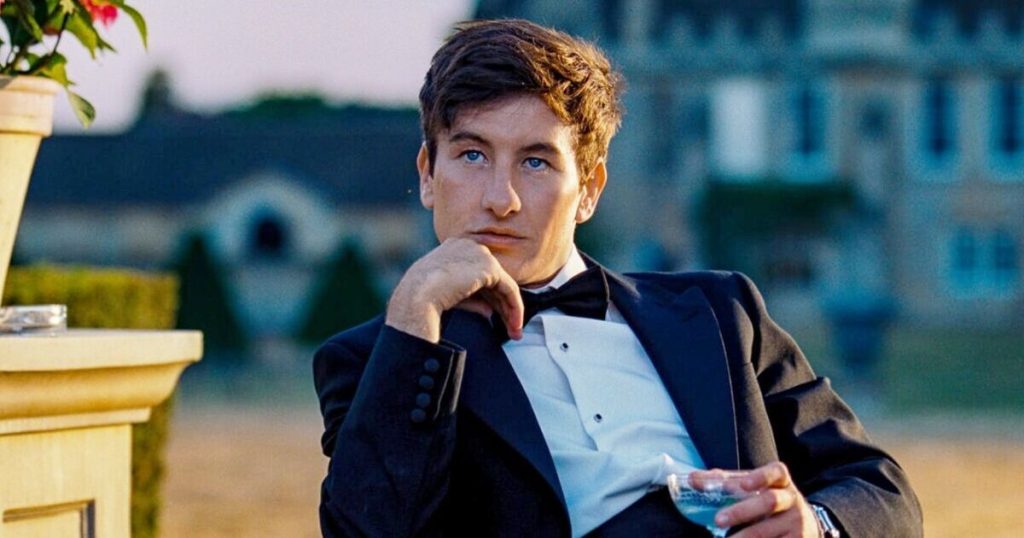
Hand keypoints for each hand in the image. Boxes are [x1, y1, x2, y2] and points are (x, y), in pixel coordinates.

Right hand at [386, 238, 523, 342]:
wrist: (417, 296)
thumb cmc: (424, 298)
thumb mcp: (450, 297)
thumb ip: (472, 300)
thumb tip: (489, 311)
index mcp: (454, 249)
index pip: (478, 273)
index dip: (488, 297)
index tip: (493, 316)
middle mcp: (469, 246)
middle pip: (492, 279)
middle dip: (502, 305)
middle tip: (510, 328)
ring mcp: (480, 253)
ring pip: (503, 284)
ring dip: (511, 310)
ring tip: (515, 332)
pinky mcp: (489, 266)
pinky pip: (509, 289)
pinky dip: (514, 307)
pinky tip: (515, 324)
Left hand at [703, 462, 820, 537]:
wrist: (802, 524)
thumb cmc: (767, 500)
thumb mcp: (753, 488)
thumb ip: (724, 482)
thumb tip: (692, 479)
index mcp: (781, 481)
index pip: (776, 472)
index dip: (761, 477)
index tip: (744, 484)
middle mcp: (791, 499)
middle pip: (769, 501)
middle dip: (741, 511)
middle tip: (718, 520)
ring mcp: (797, 523)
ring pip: (768, 531)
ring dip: (744, 537)